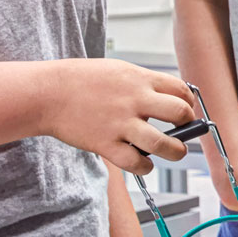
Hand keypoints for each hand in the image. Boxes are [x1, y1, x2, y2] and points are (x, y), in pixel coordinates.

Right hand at [41, 59, 195, 175]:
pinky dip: (145, 166)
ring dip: (175, 151)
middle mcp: (135, 100)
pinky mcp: (106, 144)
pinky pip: (136, 163)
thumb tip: (168, 97)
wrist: (48, 93)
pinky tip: (144, 162)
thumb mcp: (118, 70)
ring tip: (173, 151)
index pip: (182, 90)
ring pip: (164, 144)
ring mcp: (121, 123)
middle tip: (184, 131)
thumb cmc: (82, 80)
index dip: (189, 103)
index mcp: (140, 79)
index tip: (187, 111)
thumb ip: (143, 83)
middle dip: (189, 125)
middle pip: (181, 114)